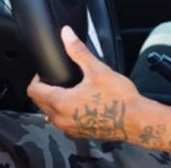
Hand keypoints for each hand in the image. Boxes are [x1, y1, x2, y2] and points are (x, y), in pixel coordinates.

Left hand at [27, 25, 141, 140]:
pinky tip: (83, 104)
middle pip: (40, 103)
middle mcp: (61, 120)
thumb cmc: (119, 99)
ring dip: (56, 102)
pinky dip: (67, 113)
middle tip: (61, 79)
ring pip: (51, 114)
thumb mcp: (97, 70)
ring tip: (73, 91)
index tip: (48, 72)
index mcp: (61, 103)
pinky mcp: (79, 134)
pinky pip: (64, 122)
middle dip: (47, 89)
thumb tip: (67, 35)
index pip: (33, 91)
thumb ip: (78, 51)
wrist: (137, 120)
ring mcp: (70, 129)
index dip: (37, 78)